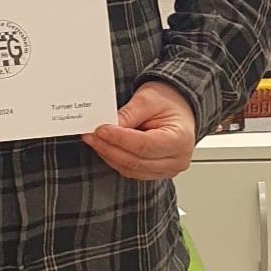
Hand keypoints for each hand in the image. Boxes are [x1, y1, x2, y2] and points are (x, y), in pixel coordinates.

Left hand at [81, 81, 196, 180]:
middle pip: (136, 161)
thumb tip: (107, 127)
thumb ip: (128, 114)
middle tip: (90, 135)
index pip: (144, 145)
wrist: (178, 107)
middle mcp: (177, 159)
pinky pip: (133, 172)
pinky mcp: (157, 172)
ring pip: (132, 169)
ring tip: (94, 140)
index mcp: (180, 139)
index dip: (119, 139)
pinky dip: (117, 160)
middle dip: (109, 148)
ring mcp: (168, 169)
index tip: (100, 130)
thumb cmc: (168, 101)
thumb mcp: (147, 99)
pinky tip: (105, 147)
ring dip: (110, 156)